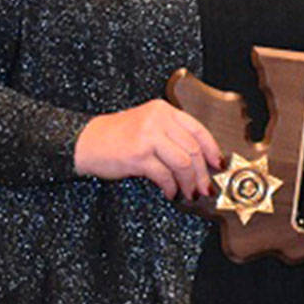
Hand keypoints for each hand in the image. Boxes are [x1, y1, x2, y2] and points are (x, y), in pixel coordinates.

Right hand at [73, 100, 219, 200]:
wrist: (86, 142)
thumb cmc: (118, 136)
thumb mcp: (147, 125)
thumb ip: (171, 135)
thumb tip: (200, 159)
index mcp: (163, 110)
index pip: (198, 129)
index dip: (212, 149)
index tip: (217, 164)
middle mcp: (157, 120)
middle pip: (193, 148)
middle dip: (202, 173)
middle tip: (205, 188)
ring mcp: (147, 136)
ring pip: (183, 163)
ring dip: (189, 182)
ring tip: (188, 193)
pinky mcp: (138, 155)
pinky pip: (164, 175)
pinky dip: (171, 187)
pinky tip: (170, 192)